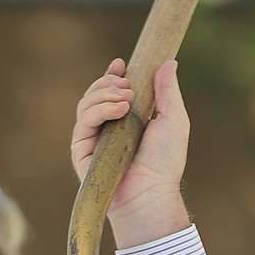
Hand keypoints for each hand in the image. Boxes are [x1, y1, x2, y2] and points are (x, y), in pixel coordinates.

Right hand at [71, 58, 191, 247]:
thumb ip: (168, 91)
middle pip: (94, 94)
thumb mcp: (173, 120)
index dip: (111, 75)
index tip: (120, 64)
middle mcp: (106, 128)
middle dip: (108, 83)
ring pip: (85, 104)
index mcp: (125, 120)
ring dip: (104, 94)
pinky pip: (83, 122)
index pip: (110, 92)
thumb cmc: (165, 162)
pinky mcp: (81, 151)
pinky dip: (99, 110)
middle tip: (128, 86)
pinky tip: (118, 109)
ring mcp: (92, 139)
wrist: (152, 192)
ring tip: (126, 98)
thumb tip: (168, 62)